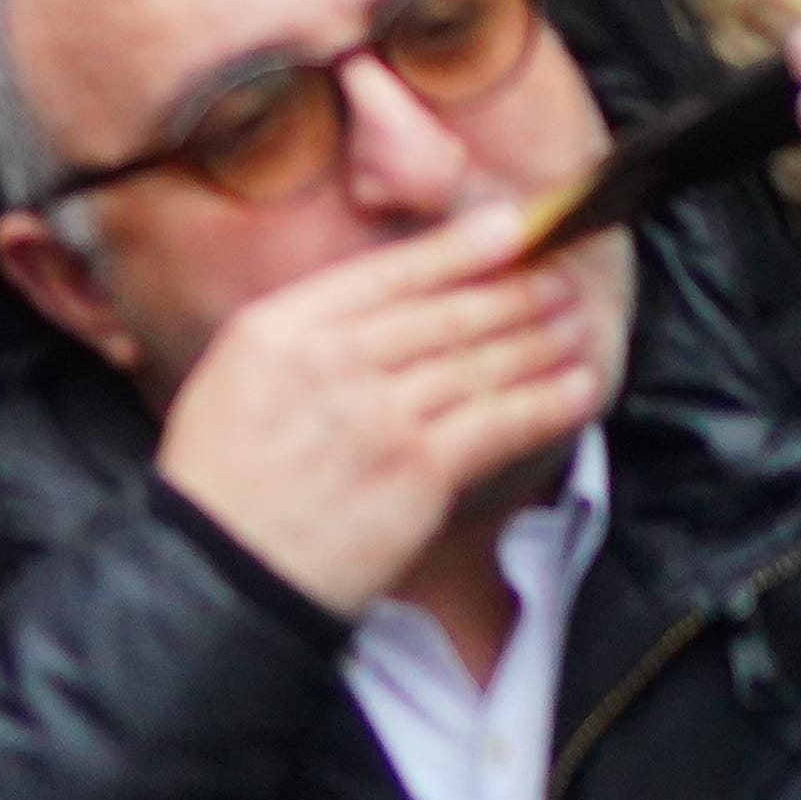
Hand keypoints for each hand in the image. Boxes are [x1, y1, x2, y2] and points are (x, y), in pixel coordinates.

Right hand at [151, 207, 621, 618]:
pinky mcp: (418, 471)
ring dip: (540, 339)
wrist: (222, 571)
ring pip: (479, 362)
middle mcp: (332, 359)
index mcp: (279, 327)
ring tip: (576, 324)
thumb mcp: (235, 375)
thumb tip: (386, 306)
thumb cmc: (223, 478)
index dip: (457, 248)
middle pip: (444, 312)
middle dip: (513, 290)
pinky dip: (546, 401)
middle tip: (557, 276)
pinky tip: (578, 385)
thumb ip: (304, 333)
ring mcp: (379, 415)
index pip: (386, 272)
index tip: (508, 227)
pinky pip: (498, 423)